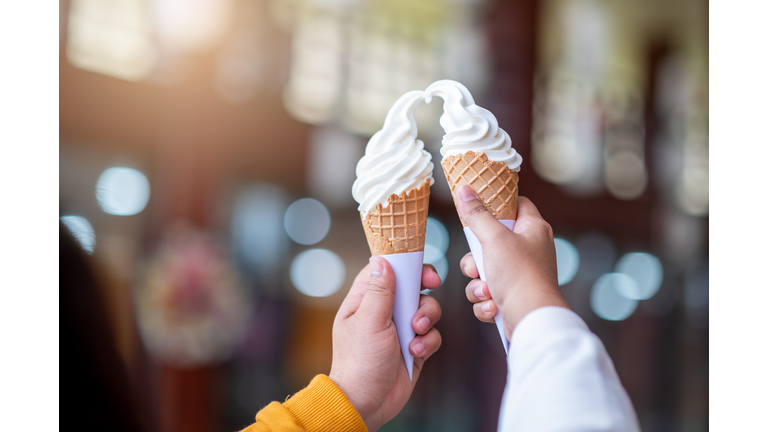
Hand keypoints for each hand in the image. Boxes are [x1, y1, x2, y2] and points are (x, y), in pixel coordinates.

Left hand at [329, 257, 442, 430]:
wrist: (367, 402)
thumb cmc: (359, 363)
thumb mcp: (369, 321)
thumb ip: (380, 290)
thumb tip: (382, 260)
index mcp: (365, 301)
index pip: (385, 270)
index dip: (404, 264)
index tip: (419, 266)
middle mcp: (383, 312)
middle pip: (412, 286)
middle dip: (423, 290)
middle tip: (431, 286)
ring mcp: (400, 329)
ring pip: (426, 309)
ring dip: (426, 319)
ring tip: (415, 334)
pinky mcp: (414, 347)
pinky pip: (432, 335)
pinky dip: (428, 342)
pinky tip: (415, 353)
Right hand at [456, 185, 568, 336]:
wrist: (532, 320)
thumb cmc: (520, 276)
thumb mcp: (494, 238)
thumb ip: (477, 214)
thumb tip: (465, 189)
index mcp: (533, 229)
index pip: (516, 204)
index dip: (496, 203)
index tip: (477, 207)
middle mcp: (529, 250)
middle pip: (490, 242)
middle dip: (475, 259)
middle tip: (477, 265)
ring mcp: (521, 275)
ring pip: (484, 272)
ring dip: (478, 284)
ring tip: (488, 291)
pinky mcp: (513, 297)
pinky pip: (487, 294)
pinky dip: (486, 301)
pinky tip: (494, 306)